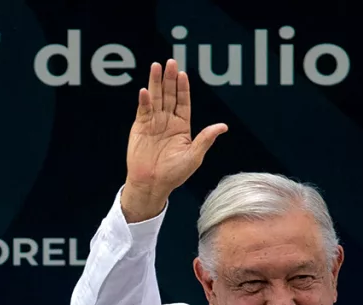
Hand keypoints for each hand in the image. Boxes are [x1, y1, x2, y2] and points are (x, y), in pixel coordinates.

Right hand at [122, 59, 227, 221]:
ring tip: (156, 67)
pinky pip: (143, 110)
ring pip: (155, 98)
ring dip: (155, 82)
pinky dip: (144, 100)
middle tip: (170, 62)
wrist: (152, 184)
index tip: (183, 74)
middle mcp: (167, 121)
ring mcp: (153, 122)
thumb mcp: (194, 156)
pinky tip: (145, 91)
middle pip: (169, 95)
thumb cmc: (174, 174)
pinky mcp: (140, 127)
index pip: (183, 101)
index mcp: (181, 126)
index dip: (183, 87)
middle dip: (169, 79)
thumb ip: (205, 139)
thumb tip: (223, 126)